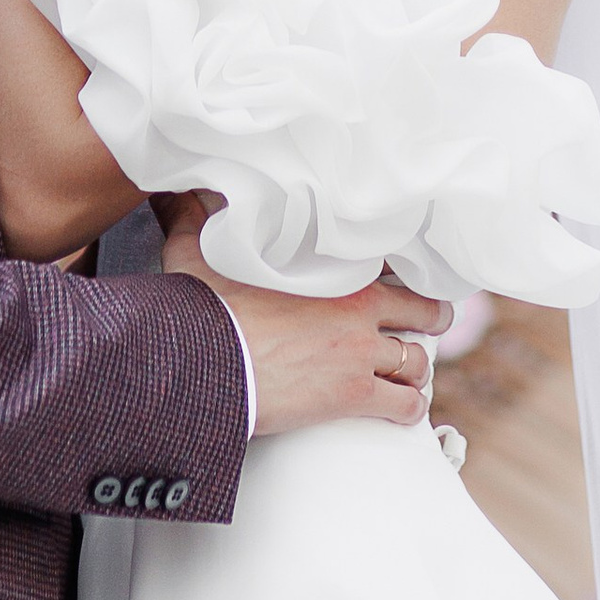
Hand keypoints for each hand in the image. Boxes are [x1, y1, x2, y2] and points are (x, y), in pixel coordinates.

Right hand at [160, 195, 450, 435]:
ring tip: (409, 374)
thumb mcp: (197, 252)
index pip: (392, 267)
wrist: (208, 362)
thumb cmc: (204, 307)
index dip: (400, 276)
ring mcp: (360, 353)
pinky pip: (404, 406)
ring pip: (416, 363)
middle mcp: (359, 309)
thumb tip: (171, 190)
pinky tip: (404, 409)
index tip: (400, 282)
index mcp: (335, 270)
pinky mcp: (353, 395)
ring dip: (415, 370)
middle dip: (428, 320)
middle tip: (427, 326)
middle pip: (423, 312)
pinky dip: (408, 408)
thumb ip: (193, 217)